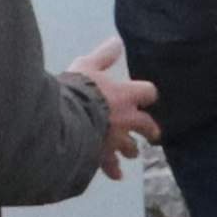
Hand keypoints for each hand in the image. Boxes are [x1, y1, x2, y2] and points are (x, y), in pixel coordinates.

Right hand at [71, 38, 155, 172]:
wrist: (62, 119)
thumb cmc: (76, 89)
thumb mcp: (87, 65)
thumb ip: (103, 56)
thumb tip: (117, 41)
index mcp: (125, 95)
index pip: (148, 93)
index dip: (147, 94)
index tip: (146, 96)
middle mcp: (126, 119)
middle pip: (146, 125)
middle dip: (149, 129)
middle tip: (153, 133)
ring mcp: (115, 139)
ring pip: (130, 148)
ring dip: (131, 149)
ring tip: (132, 153)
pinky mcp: (102, 154)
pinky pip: (111, 166)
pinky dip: (114, 170)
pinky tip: (117, 175)